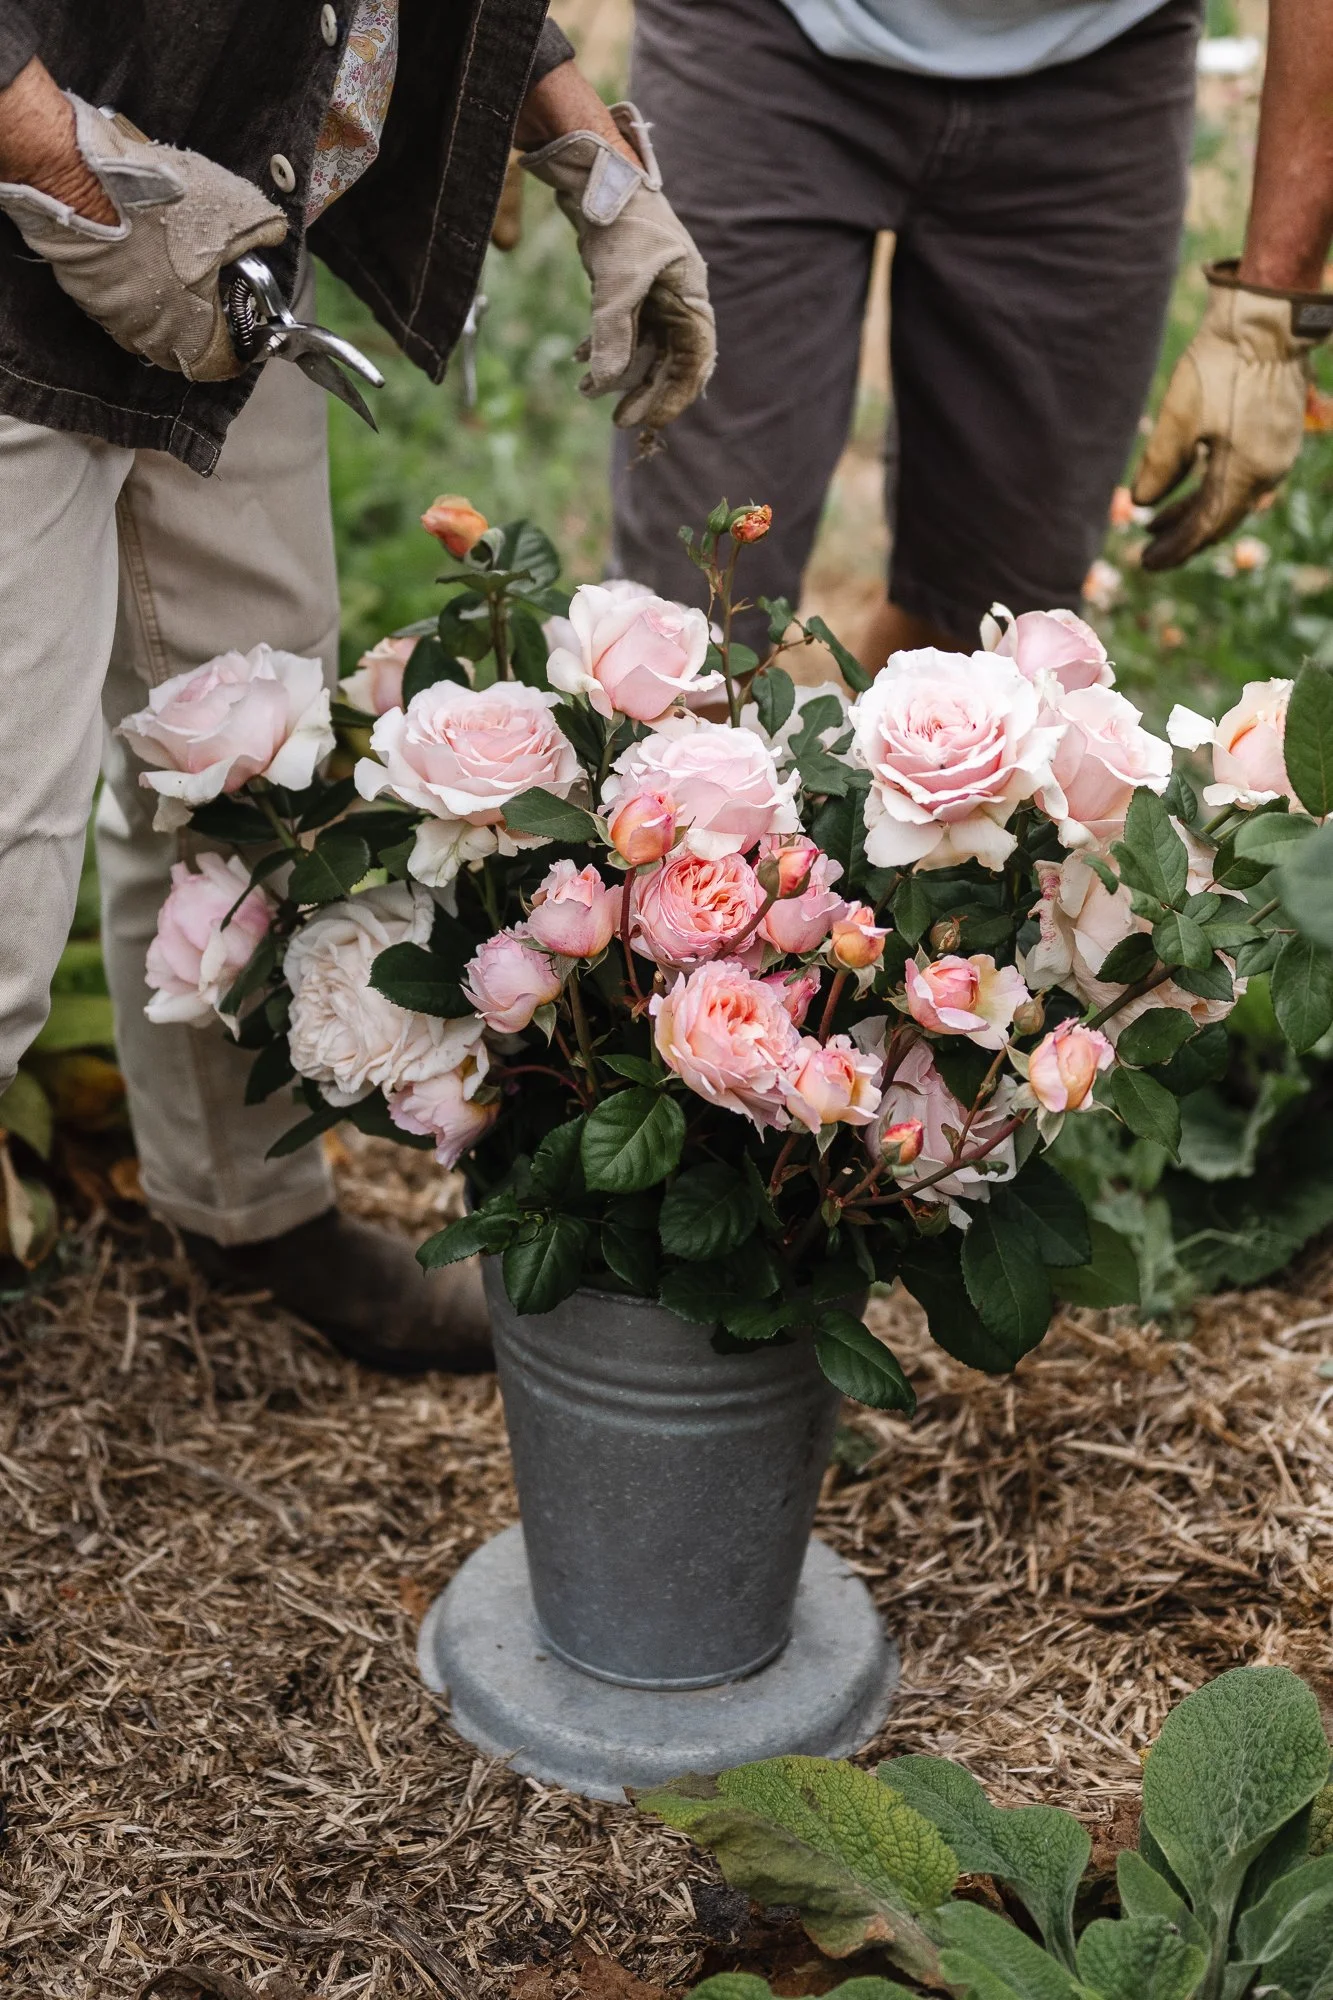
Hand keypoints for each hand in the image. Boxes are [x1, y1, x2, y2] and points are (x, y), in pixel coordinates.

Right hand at [0, 86, 285, 379]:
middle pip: (185, 340)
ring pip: (150, 317)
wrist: (80, 182)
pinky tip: (138, 241)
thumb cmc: (165, 207)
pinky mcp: (82, 291)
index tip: (245, 322)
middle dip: (202, 314)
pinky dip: (132, 275)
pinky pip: (118, 294)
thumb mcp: (236, 209)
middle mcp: (149, 338)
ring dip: (165, 295)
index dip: (240, 344)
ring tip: (174, 253)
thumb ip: (262, 229)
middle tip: (210, 278)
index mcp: (193, 335)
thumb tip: (272, 233)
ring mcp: (111, 317)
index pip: (223, 363)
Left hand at [520, 95, 714, 431]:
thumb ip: (612, 335)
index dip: (676, 395)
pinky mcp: (631, 288)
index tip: (652, 422)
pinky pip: (623, 329)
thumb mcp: (616, 284)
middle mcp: (678, 300)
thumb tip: (605, 384)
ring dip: (616, 371)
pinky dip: (602, 345)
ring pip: (642, 348)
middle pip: (669, 360)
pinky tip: (580, 360)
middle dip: (643, 391)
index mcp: (691, 298)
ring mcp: (655, 295)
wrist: (598, 178)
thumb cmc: (621, 224)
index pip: (694, 360)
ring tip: (586, 391)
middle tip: (619, 421)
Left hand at [1132, 262, 1318, 569]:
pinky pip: (1243, 476)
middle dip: (1182, 537)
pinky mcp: (1278, 434)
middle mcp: (1269, 471)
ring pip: (1231, 497)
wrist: (1268, 316)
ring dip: (1194, 511)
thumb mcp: (1179, 418)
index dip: (1175, 549)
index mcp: (1246, 473)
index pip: (1206, 528)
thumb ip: (1159, 466)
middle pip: (1220, 518)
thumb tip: (1141, 504)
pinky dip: (1212, 487)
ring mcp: (1277, 453)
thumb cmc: (1221, 364)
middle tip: (1148, 551)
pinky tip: (1190, 485)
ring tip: (1156, 522)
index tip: (1145, 563)